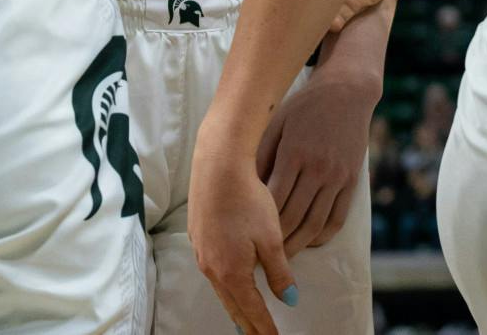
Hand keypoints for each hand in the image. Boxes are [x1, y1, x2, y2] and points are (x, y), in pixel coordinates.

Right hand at [189, 136, 298, 334]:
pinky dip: (224, 285)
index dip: (264, 328)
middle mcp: (212, 268)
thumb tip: (288, 300)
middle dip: (247, 325)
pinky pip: (212, 272)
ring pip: (220, 290)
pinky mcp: (197, 238)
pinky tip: (228, 281)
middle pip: (232, 306)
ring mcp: (201, 253)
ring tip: (243, 319)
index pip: (252, 311)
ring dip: (234, 306)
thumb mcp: (271, 238)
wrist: (217, 167)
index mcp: (232, 273)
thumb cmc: (247, 200)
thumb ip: (279, 272)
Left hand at [256, 70, 376, 251]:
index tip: (245, 237)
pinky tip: (308, 241)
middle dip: (275, 242)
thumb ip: (261, 157)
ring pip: (315, 224)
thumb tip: (244, 191)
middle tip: (260, 256)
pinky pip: (337, 218)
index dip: (259, 223)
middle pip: (292, 217)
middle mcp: (317, 168)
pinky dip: (322, 236)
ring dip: (298, 245)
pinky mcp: (352, 181)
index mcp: (294, 153)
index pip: (273, 200)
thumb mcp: (277, 125)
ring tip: (283, 258)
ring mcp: (337, 176)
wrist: (346, 92)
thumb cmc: (304, 108)